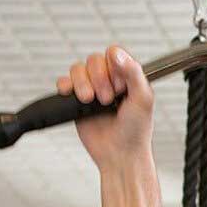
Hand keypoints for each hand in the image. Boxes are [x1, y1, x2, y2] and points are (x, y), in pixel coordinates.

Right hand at [56, 45, 154, 171]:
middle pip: (94, 60)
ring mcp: (92, 89)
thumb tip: (116, 53)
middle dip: (99, 79)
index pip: (114, 54)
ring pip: (77, 69)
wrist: (119, 154)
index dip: (114, 66)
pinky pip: (64, 82)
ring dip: (83, 84)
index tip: (120, 86)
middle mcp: (110, 81)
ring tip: (92, 101)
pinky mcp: (76, 100)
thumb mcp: (143, 99)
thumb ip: (133, 73)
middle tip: (108, 99)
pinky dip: (66, 86)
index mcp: (128, 77)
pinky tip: (75, 97)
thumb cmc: (136, 131)